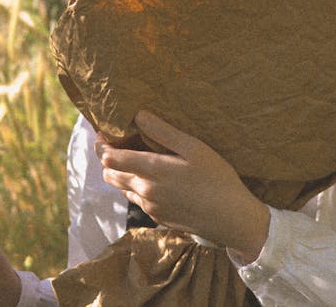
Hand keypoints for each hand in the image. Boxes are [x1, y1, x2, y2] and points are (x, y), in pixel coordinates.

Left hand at [97, 110, 269, 262]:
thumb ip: (163, 131)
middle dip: (107, 158)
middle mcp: (145, 191)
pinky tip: (151, 177)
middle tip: (116, 142)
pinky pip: (137, 200)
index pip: (109, 158)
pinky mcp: (159, 219)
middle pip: (110, 174)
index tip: (104, 132)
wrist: (233, 219)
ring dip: (120, 172)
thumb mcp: (194, 148)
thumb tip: (138, 115)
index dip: (101, 144)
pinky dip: (135, 186)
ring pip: (121, 188)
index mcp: (151, 170)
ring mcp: (150, 207)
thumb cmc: (217, 178)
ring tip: (132, 157)